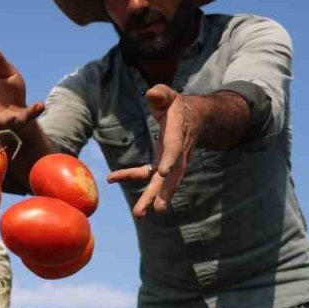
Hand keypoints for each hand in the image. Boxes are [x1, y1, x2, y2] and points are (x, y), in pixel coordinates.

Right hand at [0, 46, 46, 140]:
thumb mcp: (3, 70)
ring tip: (14, 119)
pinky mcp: (18, 122)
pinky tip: (40, 105)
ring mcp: (2, 119)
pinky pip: (26, 117)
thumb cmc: (4, 85)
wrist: (16, 103)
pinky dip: (33, 111)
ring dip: (7, 122)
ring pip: (2, 125)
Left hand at [107, 85, 199, 216]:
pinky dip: (131, 176)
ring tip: (140, 213)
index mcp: (178, 133)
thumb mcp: (170, 95)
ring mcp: (172, 161)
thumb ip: (161, 94)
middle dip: (163, 191)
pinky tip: (112, 178)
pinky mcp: (164, 164)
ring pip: (163, 182)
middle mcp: (178, 152)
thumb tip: (150, 94)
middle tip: (156, 209)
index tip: (163, 171)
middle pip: (172, 175)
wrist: (196, 118)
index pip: (175, 148)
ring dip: (151, 197)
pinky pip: (148, 174)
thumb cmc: (178, 105)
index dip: (170, 159)